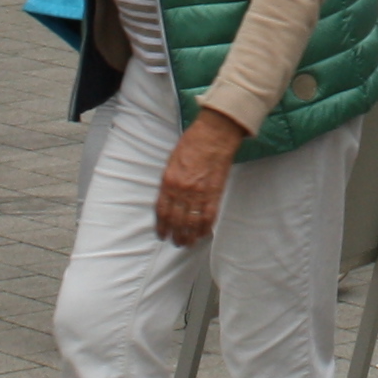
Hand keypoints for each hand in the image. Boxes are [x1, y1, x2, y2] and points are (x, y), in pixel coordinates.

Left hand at [156, 109, 244, 245]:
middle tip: (176, 242)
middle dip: (176, 234)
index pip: (162, 211)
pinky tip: (204, 234)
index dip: (162, 226)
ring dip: (189, 235)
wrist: (214, 135)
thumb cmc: (193, 143)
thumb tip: (169, 197)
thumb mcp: (172, 161)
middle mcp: (182, 191)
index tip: (162, 234)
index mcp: (168, 182)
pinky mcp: (215, 192)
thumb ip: (170, 181)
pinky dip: (206, 227)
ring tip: (188, 243)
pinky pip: (209, 216)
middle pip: (176, 220)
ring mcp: (199, 193)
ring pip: (192, 222)